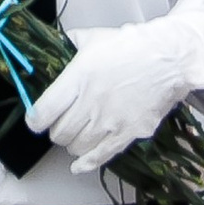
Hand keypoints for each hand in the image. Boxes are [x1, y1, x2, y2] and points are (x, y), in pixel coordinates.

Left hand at [24, 20, 203, 173]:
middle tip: (62, 122)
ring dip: (73, 142)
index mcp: (77, 79)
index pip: (43, 112)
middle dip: (57, 129)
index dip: (35, 120)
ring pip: (76, 146)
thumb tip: (53, 45)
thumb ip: (68, 44)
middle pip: (59, 133)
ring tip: (78, 132)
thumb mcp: (92, 38)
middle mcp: (90, 103)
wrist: (168, 58)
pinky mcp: (128, 133)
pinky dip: (86, 163)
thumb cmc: (131, 46)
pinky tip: (78, 166)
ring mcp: (109, 122)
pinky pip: (100, 157)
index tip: (36, 120)